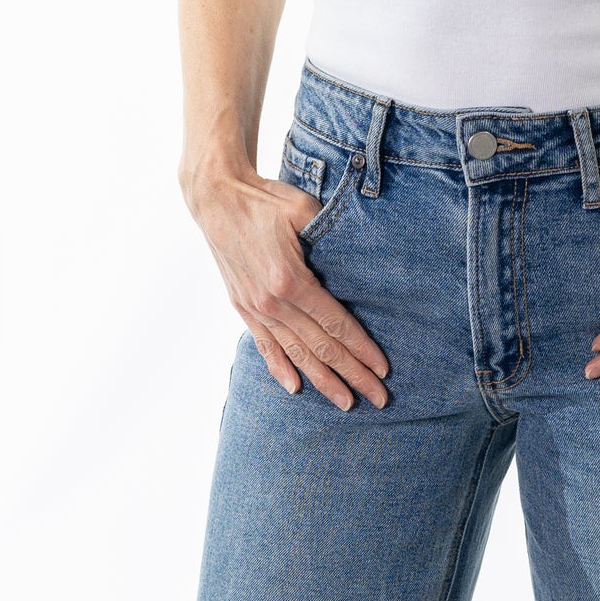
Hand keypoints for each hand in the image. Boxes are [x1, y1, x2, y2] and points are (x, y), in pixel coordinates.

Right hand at [187, 164, 389, 409]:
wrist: (216, 198)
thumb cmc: (265, 200)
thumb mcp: (303, 212)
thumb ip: (331, 240)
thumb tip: (357, 261)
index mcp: (290, 280)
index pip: (336, 324)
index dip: (362, 349)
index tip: (383, 369)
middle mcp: (272, 302)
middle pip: (321, 347)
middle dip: (352, 375)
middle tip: (378, 398)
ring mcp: (254, 308)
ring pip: (295, 353)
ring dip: (322, 380)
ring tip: (345, 402)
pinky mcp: (242, 307)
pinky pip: (264, 344)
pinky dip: (279, 368)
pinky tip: (295, 387)